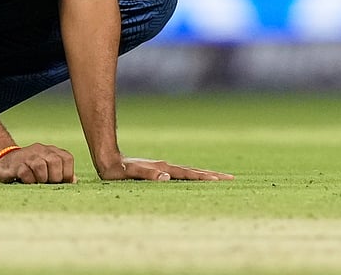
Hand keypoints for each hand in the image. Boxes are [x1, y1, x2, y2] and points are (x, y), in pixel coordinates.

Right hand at [0, 143, 76, 183]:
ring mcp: (27, 156)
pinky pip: (25, 172)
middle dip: (55, 177)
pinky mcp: (15, 164)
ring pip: (40, 165)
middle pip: (55, 161)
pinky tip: (27, 182)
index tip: (62, 183)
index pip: (67, 159)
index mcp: (52, 151)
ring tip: (38, 183)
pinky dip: (29, 181)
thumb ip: (61, 172)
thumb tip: (74, 181)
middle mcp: (41, 150)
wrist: (4, 161)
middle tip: (49, 184)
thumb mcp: (47, 167)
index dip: (67, 174)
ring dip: (41, 179)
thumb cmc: (31, 168)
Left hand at [97, 156, 233, 181]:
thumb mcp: (130, 174)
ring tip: (219, 178)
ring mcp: (164, 168)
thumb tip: (166, 177)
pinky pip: (181, 175)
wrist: (109, 161)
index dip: (204, 177)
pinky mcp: (159, 171)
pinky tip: (196, 180)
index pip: (188, 174)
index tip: (220, 179)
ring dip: (205, 175)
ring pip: (189, 172)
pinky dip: (193, 177)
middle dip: (212, 175)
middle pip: (194, 171)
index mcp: (163, 168)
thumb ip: (146, 175)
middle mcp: (166, 167)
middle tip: (231, 178)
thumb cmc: (117, 171)